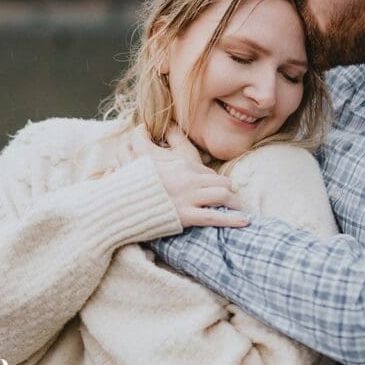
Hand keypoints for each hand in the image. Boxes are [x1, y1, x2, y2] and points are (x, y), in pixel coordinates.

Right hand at [127, 123, 247, 228]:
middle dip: (231, 193)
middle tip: (235, 203)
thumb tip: (150, 142)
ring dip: (236, 204)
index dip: (216, 184)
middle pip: (222, 182)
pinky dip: (233, 220)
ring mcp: (188, 197)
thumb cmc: (131, 185)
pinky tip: (245, 222)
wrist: (119, 203)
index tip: (220, 192)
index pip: (209, 173)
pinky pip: (215, 217)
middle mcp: (189, 179)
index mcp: (181, 165)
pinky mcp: (185, 215)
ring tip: (241, 212)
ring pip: (224, 195)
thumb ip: (159, 160)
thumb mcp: (147, 166)